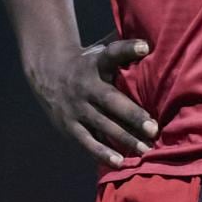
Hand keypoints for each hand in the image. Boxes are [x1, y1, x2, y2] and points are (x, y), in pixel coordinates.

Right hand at [25, 37, 158, 167]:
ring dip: (124, 138)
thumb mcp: (100, 49)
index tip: (145, 47)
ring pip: (102, 125)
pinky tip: (119, 162)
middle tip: (153, 128)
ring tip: (145, 149)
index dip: (128, 48)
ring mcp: (77, 107)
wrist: (47, 73)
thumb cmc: (87, 62)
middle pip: (111, 100)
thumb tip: (154, 40)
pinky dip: (102, 153)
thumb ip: (123, 48)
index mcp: (96, 63)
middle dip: (132, 115)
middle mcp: (86, 85)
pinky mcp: (69, 125)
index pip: (113, 53)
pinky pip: (87, 141)